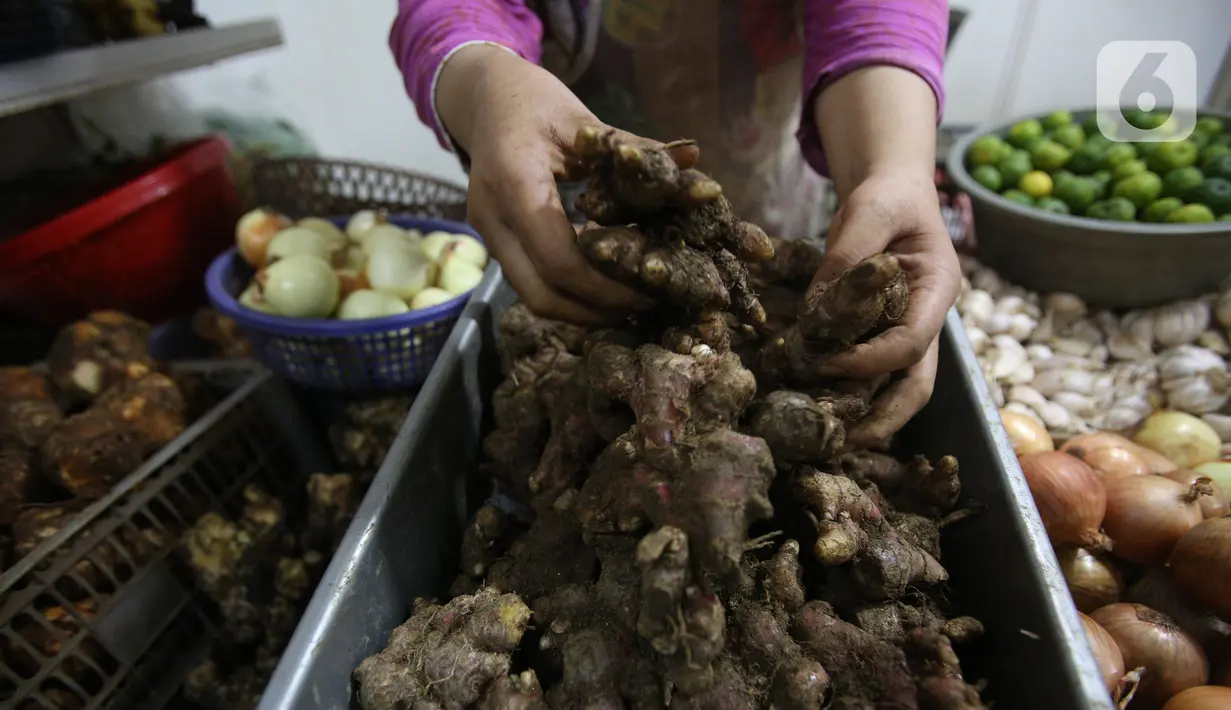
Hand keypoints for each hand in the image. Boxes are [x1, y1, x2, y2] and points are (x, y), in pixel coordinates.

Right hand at [435, 45, 689, 323]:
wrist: (484, 99)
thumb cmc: (534, 102)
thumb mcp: (583, 120)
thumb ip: (634, 147)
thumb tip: (692, 159)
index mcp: (514, 183)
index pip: (559, 260)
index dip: (606, 287)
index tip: (649, 291)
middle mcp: (493, 219)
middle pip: (542, 293)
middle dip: (596, 309)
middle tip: (644, 306)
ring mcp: (489, 236)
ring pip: (533, 297)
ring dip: (581, 309)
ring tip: (629, 303)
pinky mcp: (495, 244)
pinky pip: (530, 283)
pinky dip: (568, 292)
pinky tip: (604, 285)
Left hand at [809, 172, 960, 448]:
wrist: (889, 195)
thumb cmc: (887, 199)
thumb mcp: (869, 212)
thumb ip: (848, 257)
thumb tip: (817, 310)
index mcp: (938, 289)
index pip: (912, 341)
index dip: (871, 360)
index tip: (828, 363)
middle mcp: (929, 318)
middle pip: (917, 383)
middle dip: (885, 417)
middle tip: (843, 440)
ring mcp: (910, 330)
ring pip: (900, 388)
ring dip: (871, 416)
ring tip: (832, 439)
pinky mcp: (885, 335)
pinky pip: (876, 374)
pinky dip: (854, 394)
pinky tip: (823, 409)